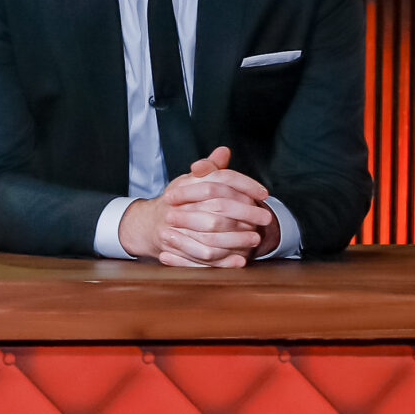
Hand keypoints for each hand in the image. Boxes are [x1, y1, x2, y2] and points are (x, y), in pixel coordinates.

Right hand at [118, 148, 278, 266]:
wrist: (150, 224)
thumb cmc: (177, 200)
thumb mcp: (191, 181)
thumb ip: (210, 168)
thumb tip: (223, 151)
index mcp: (184, 186)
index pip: (218, 182)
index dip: (244, 186)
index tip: (263, 193)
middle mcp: (177, 208)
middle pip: (217, 211)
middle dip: (245, 215)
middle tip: (265, 219)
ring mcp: (173, 230)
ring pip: (210, 238)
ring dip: (236, 240)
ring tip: (255, 240)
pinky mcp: (174, 250)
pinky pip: (202, 259)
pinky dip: (223, 262)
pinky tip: (240, 261)